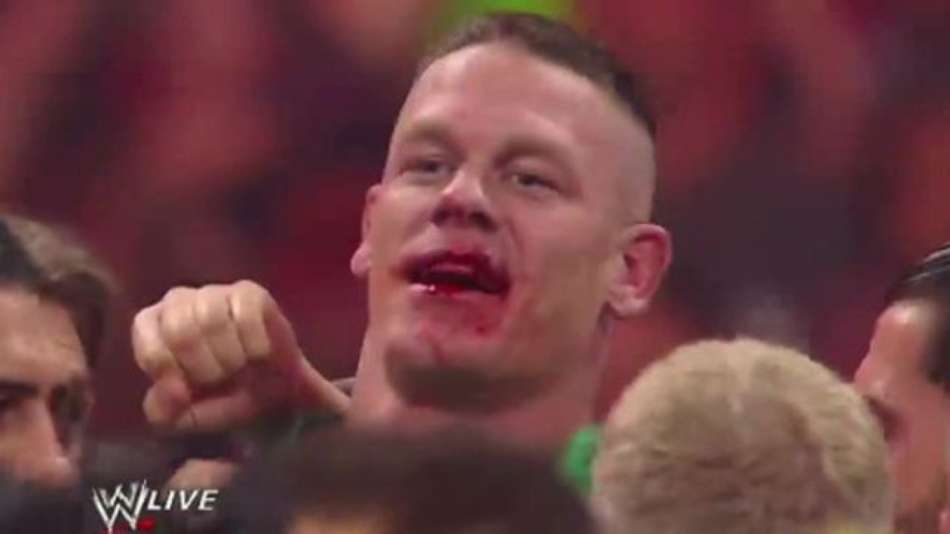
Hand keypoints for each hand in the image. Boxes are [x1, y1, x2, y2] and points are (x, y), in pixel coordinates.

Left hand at [133, 280, 348, 432]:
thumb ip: (165, 410)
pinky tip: (258, 354)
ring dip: (229, 355)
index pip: (147, 335)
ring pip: (212, 318)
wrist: (273, 390)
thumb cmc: (222, 395)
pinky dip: (253, 344)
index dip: (167, 368)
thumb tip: (172, 393)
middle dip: (203, 366)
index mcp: (152, 325)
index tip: (186, 393)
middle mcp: (178, 302)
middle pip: (180, 328)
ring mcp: (214, 294)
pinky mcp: (249, 293)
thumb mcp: (187, 414)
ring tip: (239, 367)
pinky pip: (246, 315)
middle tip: (219, 380)